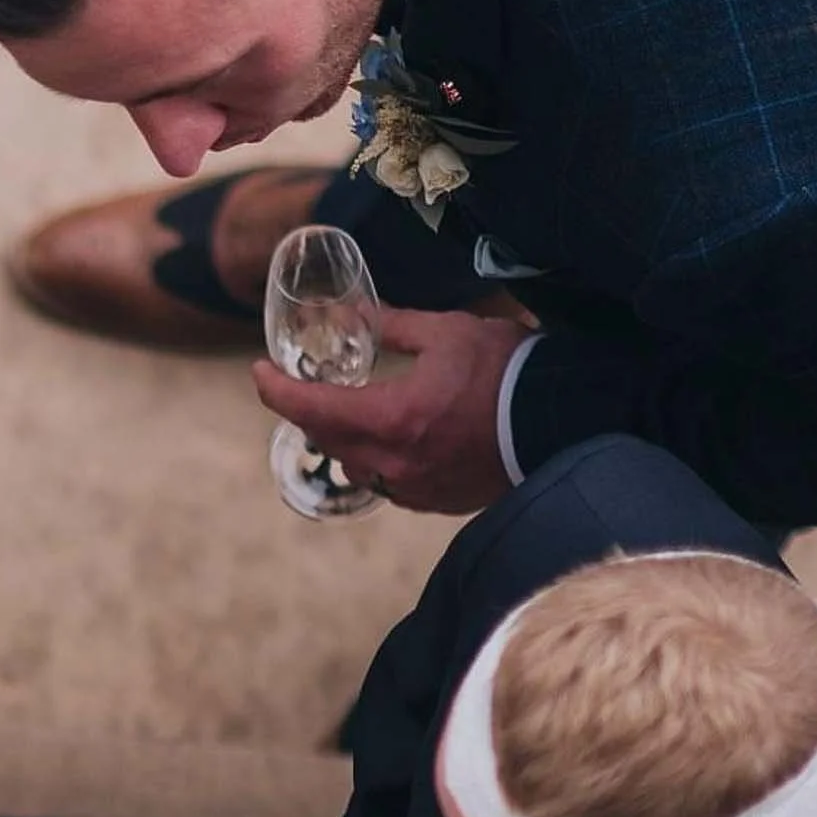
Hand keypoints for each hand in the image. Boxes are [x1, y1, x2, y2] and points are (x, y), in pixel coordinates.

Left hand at [252, 307, 529, 513]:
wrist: (558, 422)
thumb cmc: (505, 371)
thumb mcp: (445, 332)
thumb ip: (392, 326)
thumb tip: (355, 314)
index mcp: (389, 417)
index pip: (310, 407)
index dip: (276, 389)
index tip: (258, 372)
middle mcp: (392, 462)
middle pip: (326, 440)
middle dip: (309, 411)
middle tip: (304, 385)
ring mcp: (412, 488)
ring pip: (355, 466)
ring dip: (343, 439)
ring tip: (351, 412)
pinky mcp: (434, 502)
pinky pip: (388, 484)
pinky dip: (379, 460)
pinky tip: (393, 441)